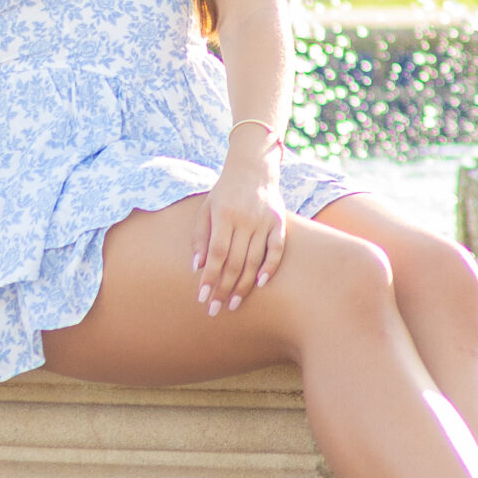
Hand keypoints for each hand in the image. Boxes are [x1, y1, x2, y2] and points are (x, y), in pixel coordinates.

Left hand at [190, 145, 286, 314]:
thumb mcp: (206, 208)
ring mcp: (264, 220)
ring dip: (244, 285)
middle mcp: (245, 219)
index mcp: (224, 215)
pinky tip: (260, 283)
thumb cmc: (224, 192)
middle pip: (234, 262)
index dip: (209, 278)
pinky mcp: (279, 221)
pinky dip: (270, 267)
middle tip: (215, 310)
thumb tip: (198, 268)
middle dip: (224, 289)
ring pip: (254, 260)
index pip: (217, 254)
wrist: (253, 167)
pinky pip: (277, 249)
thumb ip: (200, 237)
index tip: (202, 298)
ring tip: (234, 303)